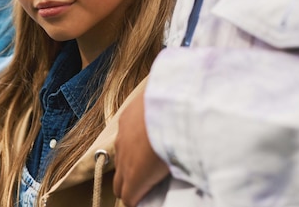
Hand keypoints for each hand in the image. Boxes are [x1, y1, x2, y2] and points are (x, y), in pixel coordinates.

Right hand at [113, 89, 168, 206]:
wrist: (173, 101)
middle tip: (146, 187)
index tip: (146, 200)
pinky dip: (130, 142)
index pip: (127, 199)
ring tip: (147, 160)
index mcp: (136, 175)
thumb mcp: (180, 167)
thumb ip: (170, 179)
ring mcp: (121, 137)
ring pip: (120, 158)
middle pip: (118, 184)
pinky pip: (123, 137)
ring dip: (129, 164)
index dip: (136, 202)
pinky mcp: (124, 119)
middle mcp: (124, 158)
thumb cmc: (179, 138)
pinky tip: (146, 135)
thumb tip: (177, 182)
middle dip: (129, 189)